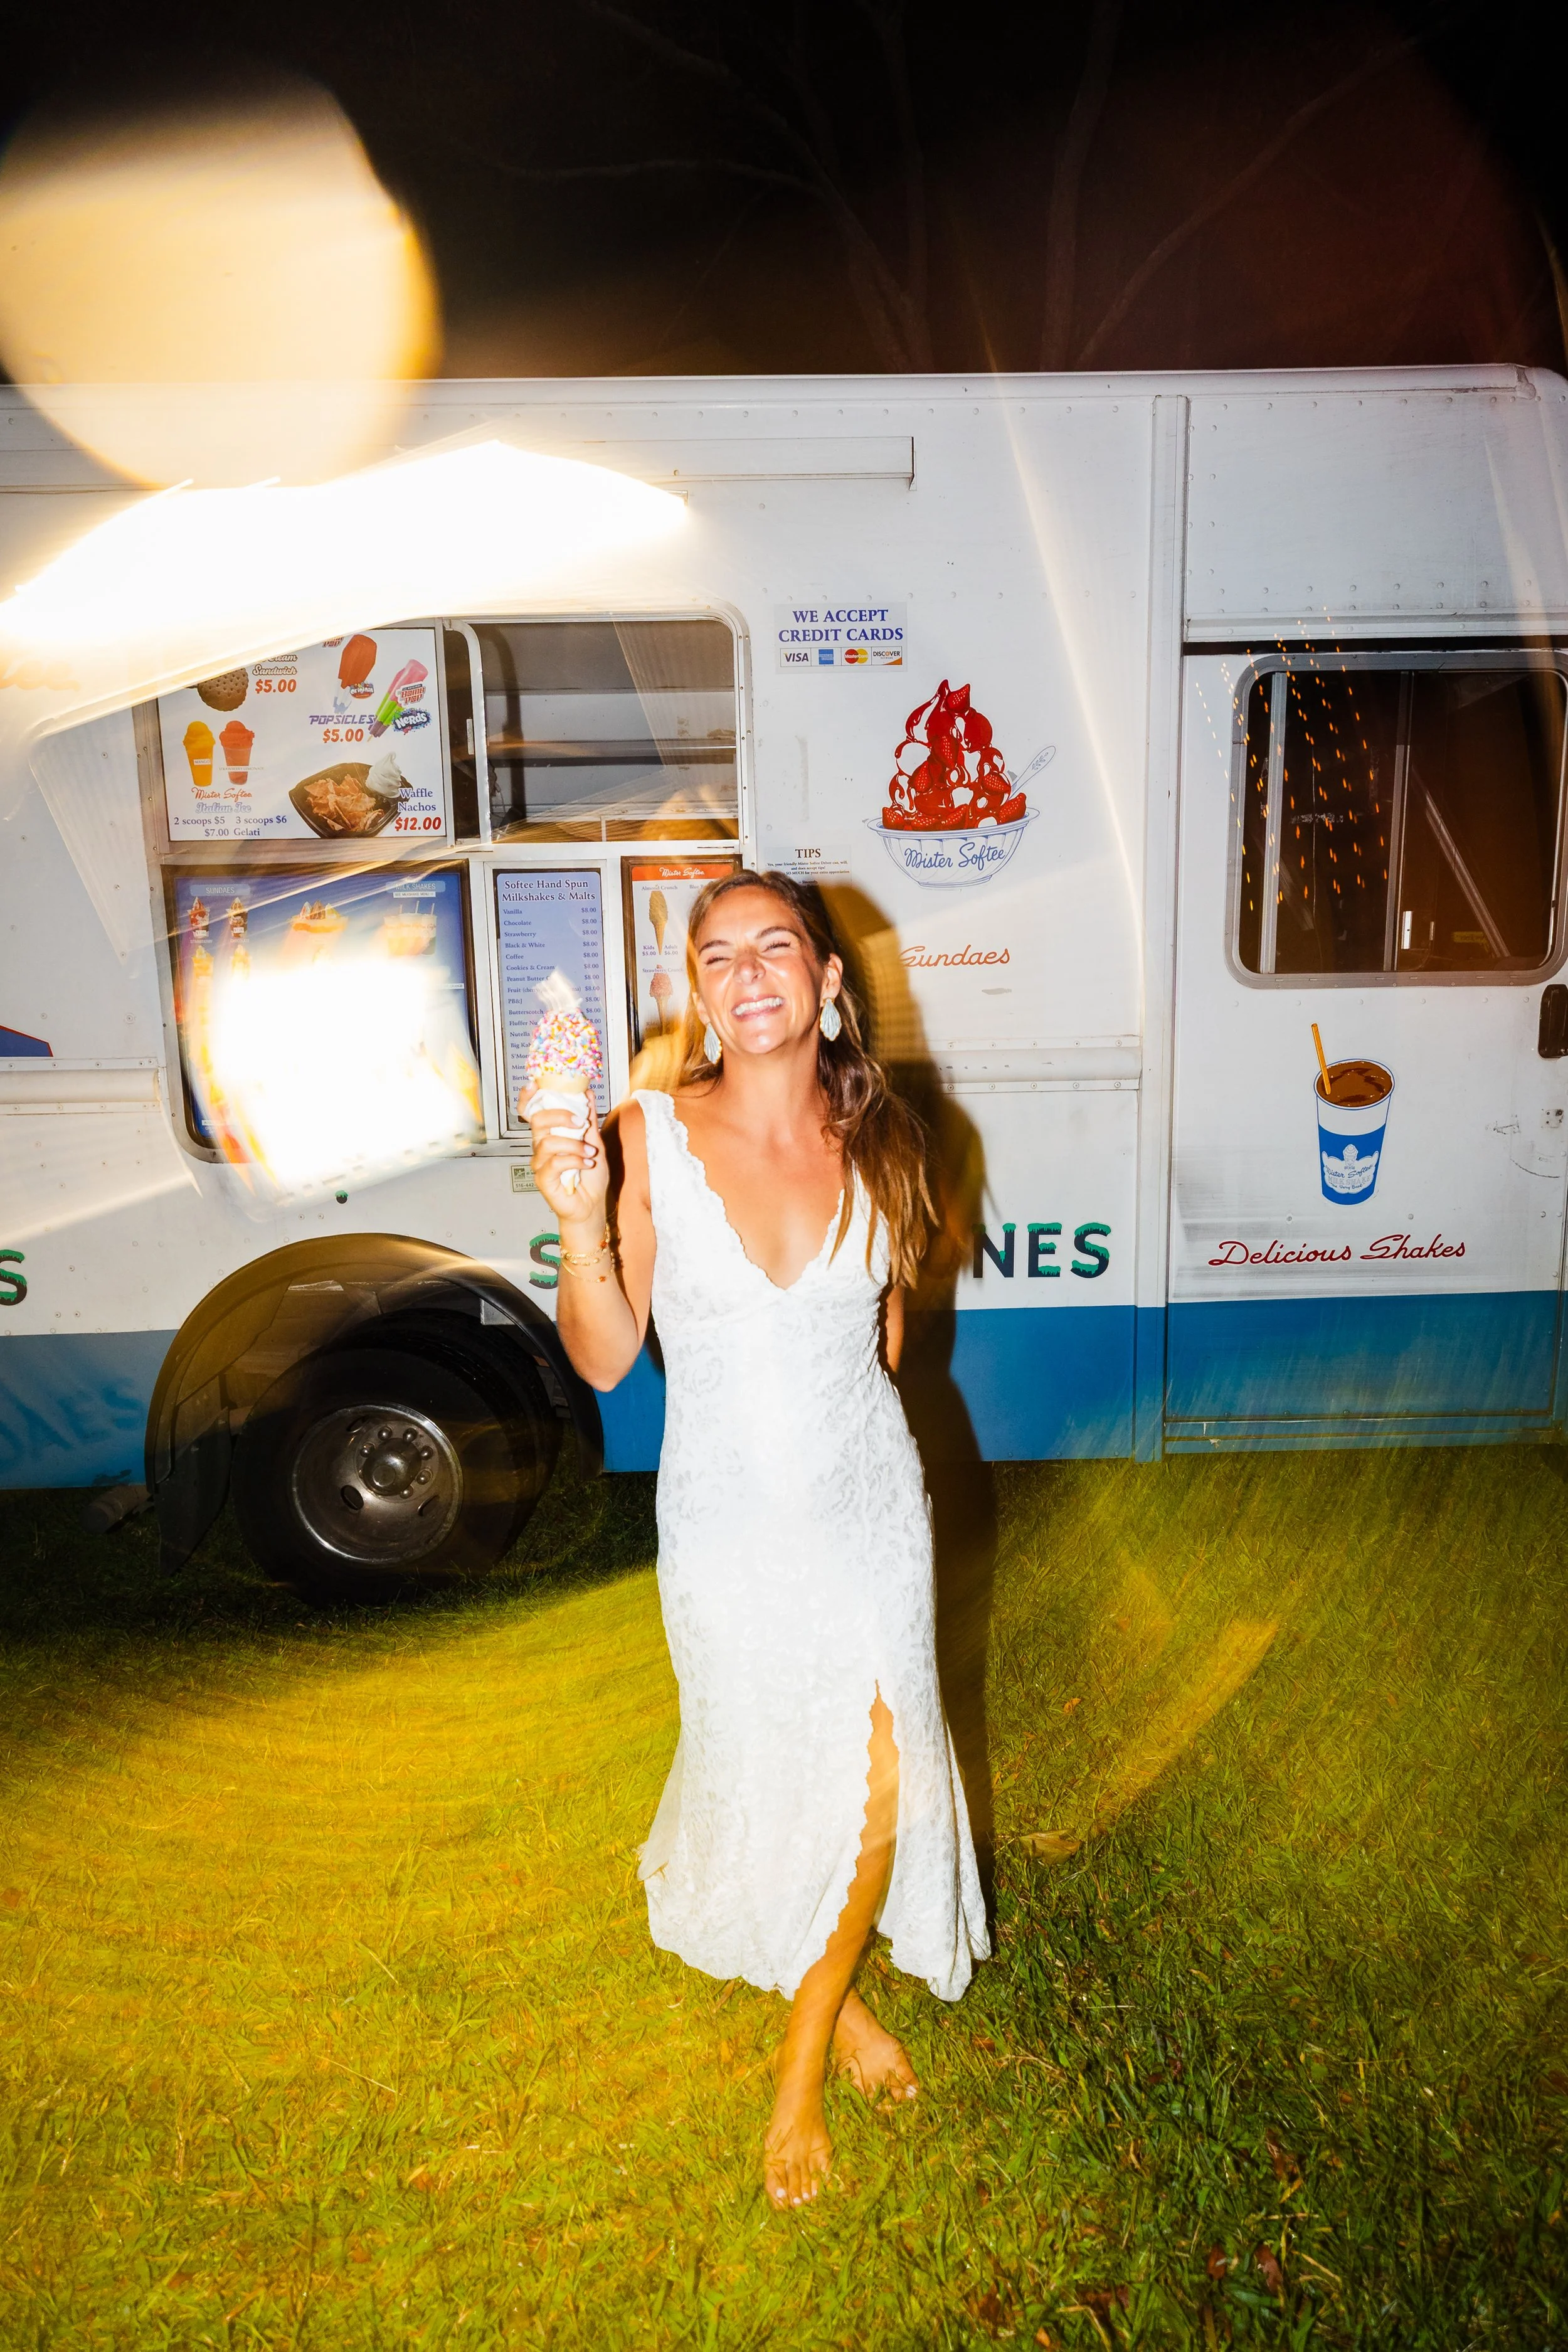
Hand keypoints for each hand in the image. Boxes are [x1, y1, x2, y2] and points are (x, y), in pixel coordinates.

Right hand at [527, 1093, 608, 1225]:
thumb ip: (589, 1121)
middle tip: (581, 1123)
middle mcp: (540, 1147)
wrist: (592, 1205)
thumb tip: (588, 1094)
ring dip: (575, 1145)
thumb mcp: (594, 1143)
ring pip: (548, 1142)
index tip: (535, 1085)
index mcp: (550, 1134)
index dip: (528, 1098)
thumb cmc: (590, 1177)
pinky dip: (575, 1160)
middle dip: (561, 1116)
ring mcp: (539, 1163)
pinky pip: (555, 1162)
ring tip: (590, 1154)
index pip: (531, 1113)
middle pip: (538, 1121)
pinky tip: (587, 1165)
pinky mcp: (542, 1179)